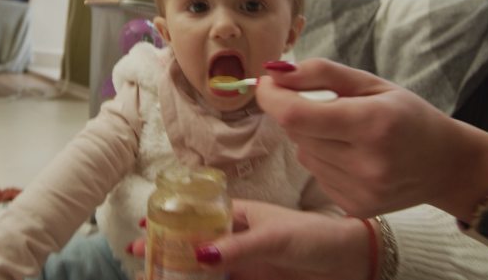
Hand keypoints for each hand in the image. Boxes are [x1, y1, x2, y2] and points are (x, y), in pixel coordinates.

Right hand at [129, 199, 372, 279]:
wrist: (349, 264)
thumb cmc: (314, 237)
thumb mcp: (275, 237)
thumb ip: (239, 247)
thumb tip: (199, 255)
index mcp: (241, 215)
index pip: (198, 213)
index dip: (172, 217)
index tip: (144, 221)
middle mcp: (238, 238)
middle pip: (194, 241)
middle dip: (166, 246)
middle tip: (138, 254)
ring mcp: (244, 262)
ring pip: (203, 266)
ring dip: (180, 270)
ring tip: (152, 274)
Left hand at [257, 59, 487, 219]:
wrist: (446, 165)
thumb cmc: (408, 116)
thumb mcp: (371, 83)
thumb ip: (320, 73)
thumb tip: (274, 72)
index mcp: (372, 123)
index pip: (297, 115)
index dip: (270, 98)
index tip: (265, 83)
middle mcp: (366, 163)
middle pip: (297, 134)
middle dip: (297, 114)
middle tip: (325, 107)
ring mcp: (361, 191)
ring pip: (304, 155)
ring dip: (312, 139)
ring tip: (347, 135)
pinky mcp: (355, 207)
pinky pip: (316, 175)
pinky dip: (324, 161)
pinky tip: (352, 157)